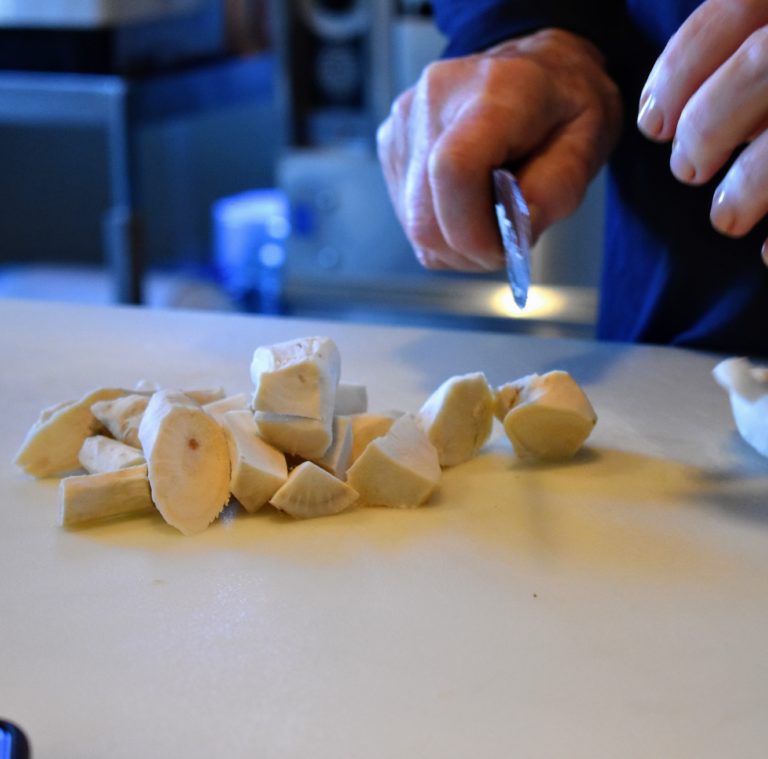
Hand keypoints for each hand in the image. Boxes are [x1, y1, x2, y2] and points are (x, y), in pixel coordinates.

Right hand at [376, 29, 621, 271]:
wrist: (535, 64)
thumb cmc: (564, 104)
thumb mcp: (589, 144)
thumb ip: (556, 191)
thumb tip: (514, 234)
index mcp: (496, 90)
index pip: (454, 171)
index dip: (475, 231)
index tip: (505, 246)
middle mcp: (436, 101)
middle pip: (427, 216)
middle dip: (469, 247)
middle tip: (505, 239)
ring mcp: (405, 123)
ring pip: (416, 227)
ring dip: (456, 243)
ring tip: (490, 216)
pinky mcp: (392, 144)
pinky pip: (410, 217)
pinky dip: (442, 229)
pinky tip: (469, 203)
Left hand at [637, 0, 767, 259]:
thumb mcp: (766, 43)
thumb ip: (736, 53)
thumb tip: (667, 111)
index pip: (737, 8)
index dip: (683, 68)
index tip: (653, 124)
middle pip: (763, 63)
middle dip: (708, 125)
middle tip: (686, 170)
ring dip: (751, 182)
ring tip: (725, 217)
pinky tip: (767, 255)